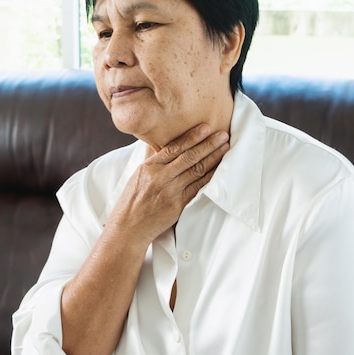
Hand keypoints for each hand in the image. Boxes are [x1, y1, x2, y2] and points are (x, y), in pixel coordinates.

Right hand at [105, 124, 229, 246]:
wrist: (128, 227)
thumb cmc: (132, 200)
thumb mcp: (138, 175)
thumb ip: (152, 158)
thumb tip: (161, 140)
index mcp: (149, 167)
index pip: (174, 147)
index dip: (192, 137)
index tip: (205, 127)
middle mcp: (160, 177)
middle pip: (189, 157)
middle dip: (208, 144)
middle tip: (223, 134)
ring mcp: (170, 192)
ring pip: (196, 171)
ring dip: (213, 158)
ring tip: (225, 148)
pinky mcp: (178, 206)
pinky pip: (198, 188)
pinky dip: (210, 178)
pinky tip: (219, 169)